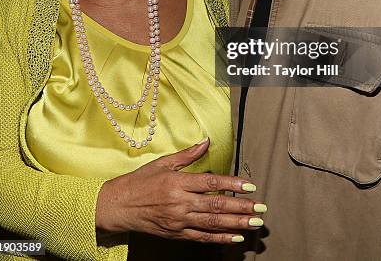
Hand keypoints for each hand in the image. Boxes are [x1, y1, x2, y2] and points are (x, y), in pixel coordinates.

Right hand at [96, 138, 265, 243]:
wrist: (119, 206)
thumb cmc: (140, 181)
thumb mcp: (163, 163)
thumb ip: (187, 155)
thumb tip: (206, 141)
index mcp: (178, 182)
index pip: (211, 183)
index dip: (232, 185)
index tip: (250, 186)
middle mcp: (180, 203)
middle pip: (216, 206)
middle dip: (241, 208)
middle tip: (261, 208)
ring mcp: (178, 221)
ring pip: (212, 223)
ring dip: (236, 223)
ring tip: (254, 223)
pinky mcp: (176, 234)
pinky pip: (201, 238)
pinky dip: (219, 238)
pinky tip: (235, 237)